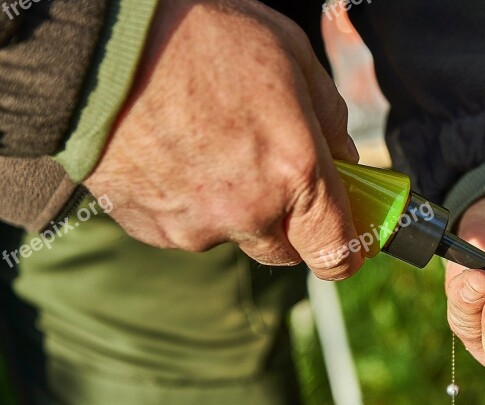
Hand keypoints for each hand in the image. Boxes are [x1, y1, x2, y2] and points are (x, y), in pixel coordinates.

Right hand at [85, 0, 361, 279]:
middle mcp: (249, 212)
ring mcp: (195, 225)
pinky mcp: (150, 228)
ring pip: (233, 235)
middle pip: (285, 252)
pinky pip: (187, 227)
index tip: (348, 247)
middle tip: (277, 176)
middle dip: (290, 224)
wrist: (101, 43)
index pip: (335, 254)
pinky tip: (177, 154)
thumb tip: (345, 162)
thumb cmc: (201, 34)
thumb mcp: (292, 56)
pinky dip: (190, 203)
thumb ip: (330, 121)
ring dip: (234, 207)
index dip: (346, 255)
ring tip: (210, 145)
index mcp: (295, 172)